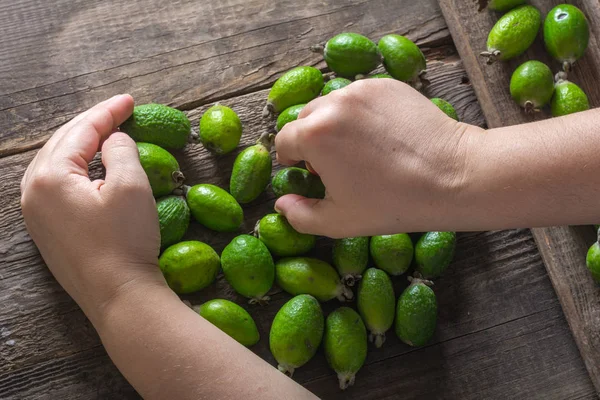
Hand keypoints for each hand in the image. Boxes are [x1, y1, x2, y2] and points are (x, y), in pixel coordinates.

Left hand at [20, 95, 165, 323]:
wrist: (118, 296)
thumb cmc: (125, 240)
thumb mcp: (131, 186)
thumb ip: (120, 151)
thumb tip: (114, 140)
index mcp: (49, 177)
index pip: (80, 132)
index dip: (108, 112)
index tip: (130, 101)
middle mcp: (32, 192)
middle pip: (62, 144)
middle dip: (92, 126)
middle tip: (120, 114)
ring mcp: (35, 215)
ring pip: (56, 165)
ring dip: (81, 147)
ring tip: (106, 135)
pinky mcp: (46, 232)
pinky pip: (56, 187)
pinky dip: (76, 171)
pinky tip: (92, 171)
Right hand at [274, 79, 480, 237]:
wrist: (453, 176)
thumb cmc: (393, 204)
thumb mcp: (339, 221)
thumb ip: (300, 215)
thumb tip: (281, 203)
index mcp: (314, 134)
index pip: (284, 140)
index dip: (293, 160)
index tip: (311, 173)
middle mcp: (333, 103)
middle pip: (306, 119)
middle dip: (312, 140)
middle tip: (338, 164)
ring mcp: (362, 89)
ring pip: (332, 105)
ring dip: (336, 124)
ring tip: (362, 149)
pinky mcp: (386, 84)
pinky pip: (360, 98)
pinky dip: (361, 114)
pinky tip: (383, 136)